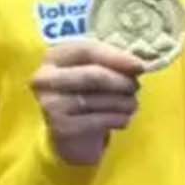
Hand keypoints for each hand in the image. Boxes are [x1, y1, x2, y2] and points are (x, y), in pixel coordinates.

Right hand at [32, 38, 144, 165]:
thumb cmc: (87, 95)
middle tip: (136, 87)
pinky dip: (119, 119)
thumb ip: (113, 64)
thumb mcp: (96, 72)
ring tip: (132, 104)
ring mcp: (50, 104)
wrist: (71, 134)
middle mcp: (44, 79)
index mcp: (53, 58)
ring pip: (98, 100)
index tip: (140, 66)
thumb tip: (137, 65)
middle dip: (121, 82)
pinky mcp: (61, 127)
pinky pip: (99, 120)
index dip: (114, 57)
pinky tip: (123, 119)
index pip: (85, 50)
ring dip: (124, 103)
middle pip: (92, 75)